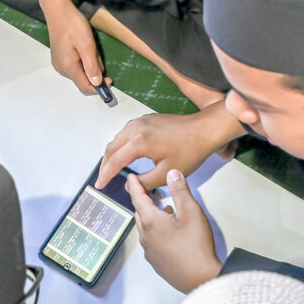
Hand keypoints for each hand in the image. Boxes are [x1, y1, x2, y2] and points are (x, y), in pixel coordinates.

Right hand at [38, 0, 110, 93]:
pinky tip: (83, 47)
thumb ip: (92, 65)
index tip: (111, 80)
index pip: (85, 87)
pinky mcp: (58, 56)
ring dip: (89, 65)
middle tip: (98, 53)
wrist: (57, 10)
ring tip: (90, 47)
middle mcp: (61, 68)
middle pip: (82, 80)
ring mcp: (59, 62)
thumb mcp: (87, 45)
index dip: (99, 88)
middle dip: (94, 72)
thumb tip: (97, 83)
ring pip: (79, 72)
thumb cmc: (72, 25)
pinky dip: (82, 60)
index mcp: (68, 67)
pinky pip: (74, 65)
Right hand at [97, 103, 246, 188]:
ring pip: (118, 138)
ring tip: (110, 168)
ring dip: (112, 153)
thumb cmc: (189, 151)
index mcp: (139, 142)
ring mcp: (140, 121)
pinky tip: (124, 153)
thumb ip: (144, 182)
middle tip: (102, 178)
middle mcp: (136, 128)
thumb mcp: (166, 172)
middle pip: (112, 147)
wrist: (204, 129)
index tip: (99, 185)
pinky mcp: (147, 118)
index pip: (115, 161)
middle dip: (105, 164)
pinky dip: (120, 144)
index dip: (106, 175)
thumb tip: (129, 185)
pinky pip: (126, 132)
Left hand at [127, 170, 221, 292]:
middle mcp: (146, 236)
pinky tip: (169, 232)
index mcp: (151, 221)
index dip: (135, 186)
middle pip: (139, 213)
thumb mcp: (191, 211)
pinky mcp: (156, 262)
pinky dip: (156, 232)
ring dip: (150, 217)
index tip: (130, 178)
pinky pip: (151, 241)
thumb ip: (180, 190)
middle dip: (142, 201)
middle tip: (146, 191)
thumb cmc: (196, 245)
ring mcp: (150, 251)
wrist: (200, 278)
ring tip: (163, 210)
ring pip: (145, 228)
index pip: (138, 198)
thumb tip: (172, 173)